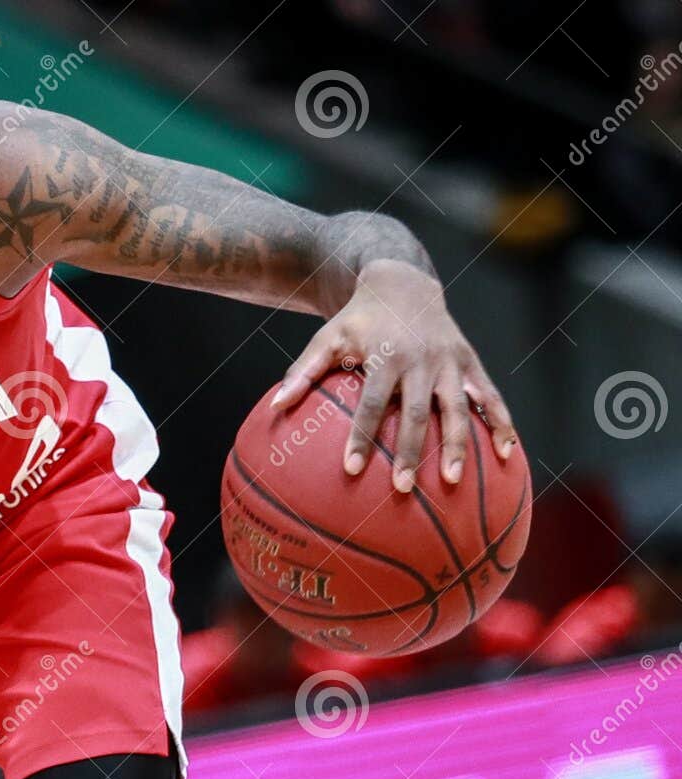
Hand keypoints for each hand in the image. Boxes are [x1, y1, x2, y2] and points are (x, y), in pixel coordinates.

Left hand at [271, 259, 516, 491]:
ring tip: (451, 482)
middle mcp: (422, 358)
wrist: (403, 283)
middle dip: (409, 451)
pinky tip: (510, 456)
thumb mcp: (327, 337)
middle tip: (402, 489)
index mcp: (385, 354)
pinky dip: (503, 424)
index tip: (351, 469)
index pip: (371, 403)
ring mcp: (451, 361)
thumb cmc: (357, 320)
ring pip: (458, 408)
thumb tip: (274, 406)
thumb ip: (302, 371)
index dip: (361, 436)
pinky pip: (490, 397)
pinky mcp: (471, 363)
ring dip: (457, 446)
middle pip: (417, 412)